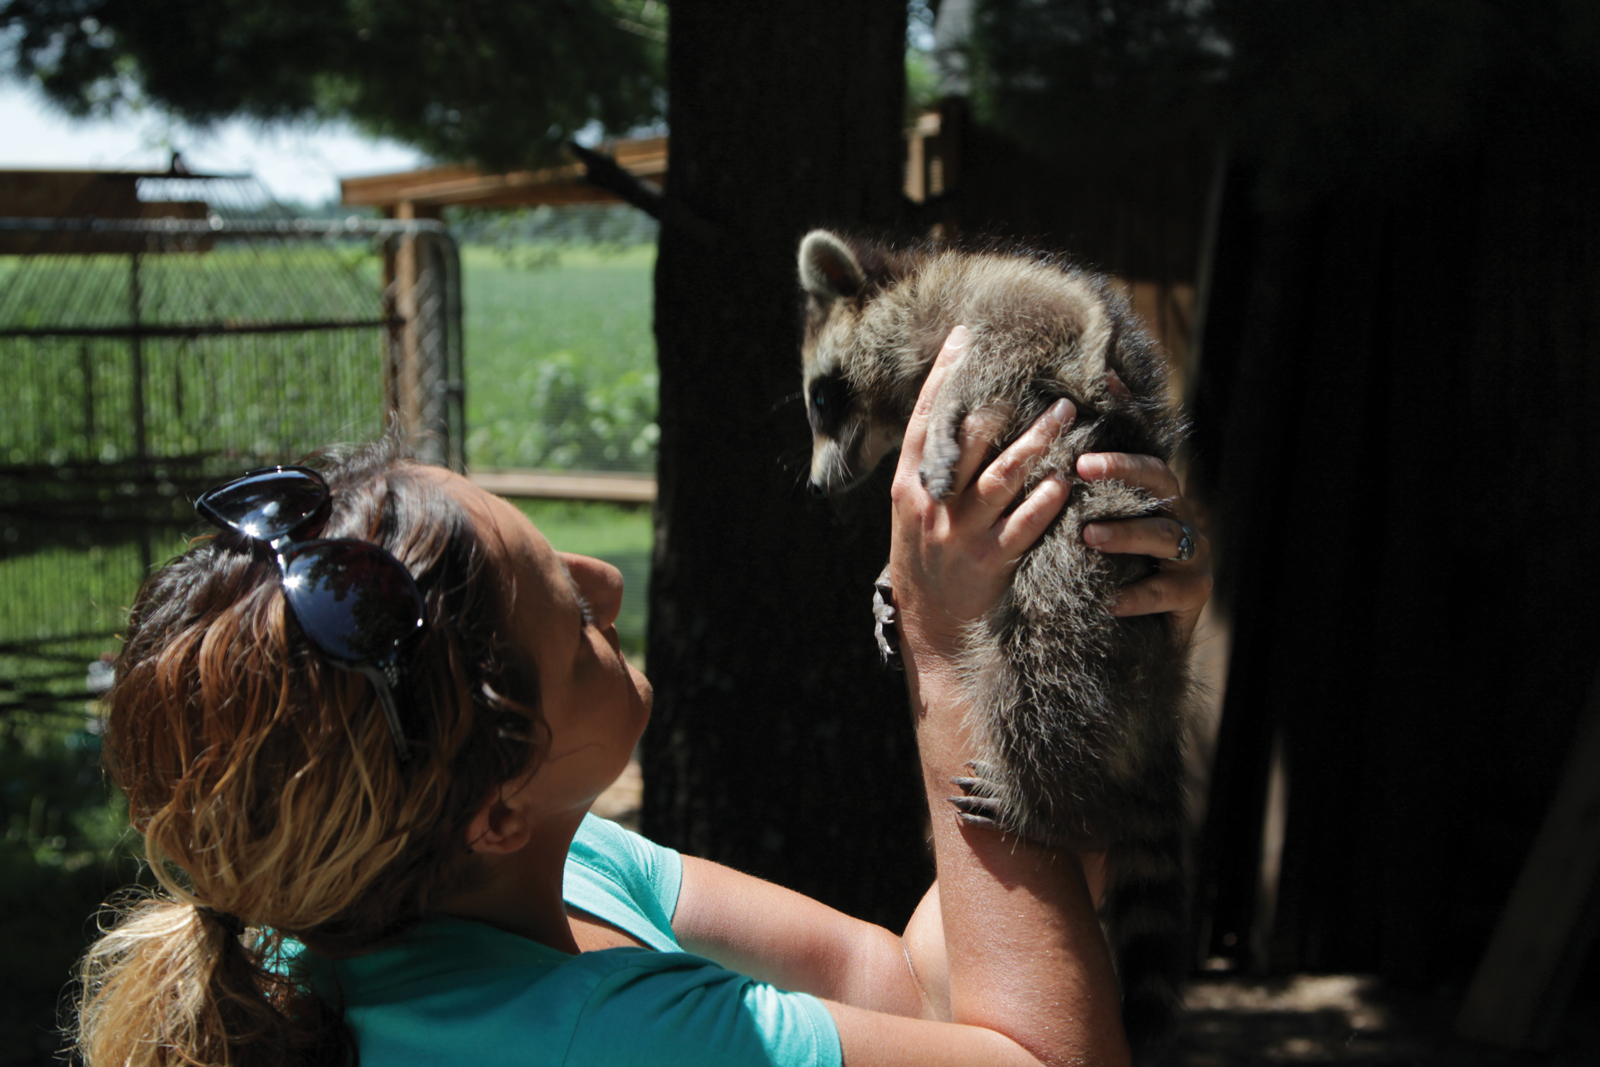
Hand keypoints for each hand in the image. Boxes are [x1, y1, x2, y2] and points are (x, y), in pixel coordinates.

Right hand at [889, 327, 1072, 671]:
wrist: (931, 628)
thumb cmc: (927, 560)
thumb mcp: (913, 511)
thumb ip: (932, 467)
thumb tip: (961, 411)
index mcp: (909, 486)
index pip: (926, 420)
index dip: (945, 376)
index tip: (967, 336)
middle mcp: (933, 504)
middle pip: (969, 442)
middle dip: (1006, 405)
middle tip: (1042, 379)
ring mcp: (962, 533)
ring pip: (1002, 477)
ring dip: (1037, 443)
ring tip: (1066, 415)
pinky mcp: (991, 561)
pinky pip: (1024, 524)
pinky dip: (1046, 501)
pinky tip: (1067, 480)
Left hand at [1078, 452, 1211, 646]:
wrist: (1134, 642)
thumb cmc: (1106, 580)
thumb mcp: (1095, 545)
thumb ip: (1082, 516)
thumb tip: (1043, 484)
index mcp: (1159, 505)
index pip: (1147, 471)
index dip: (1119, 462)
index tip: (1080, 462)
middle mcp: (1181, 523)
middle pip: (1161, 491)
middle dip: (1122, 480)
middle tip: (1080, 481)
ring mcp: (1193, 557)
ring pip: (1164, 537)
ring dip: (1125, 534)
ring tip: (1089, 537)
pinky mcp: (1195, 592)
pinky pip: (1166, 590)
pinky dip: (1136, 595)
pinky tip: (1109, 601)